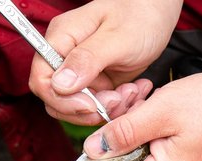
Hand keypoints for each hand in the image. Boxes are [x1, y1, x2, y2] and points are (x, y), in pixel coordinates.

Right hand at [29, 0, 182, 124]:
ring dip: (107, 108)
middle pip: (57, 99)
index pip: (42, 79)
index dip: (62, 99)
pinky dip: (117, 105)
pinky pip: (98, 105)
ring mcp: (81, 71)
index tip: (90, 105)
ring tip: (131, 92)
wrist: (159, 10)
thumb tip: (60, 84)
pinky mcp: (97, 81)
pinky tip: (135, 90)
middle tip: (117, 99)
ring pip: (79, 107)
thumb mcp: (117, 37)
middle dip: (88, 108)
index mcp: (62, 39)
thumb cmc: (140, 13)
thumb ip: (87, 60)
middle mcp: (66, 56)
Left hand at [83, 69, 201, 160]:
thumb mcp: (161, 110)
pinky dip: (149, 133)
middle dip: (118, 141)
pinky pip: (154, 155)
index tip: (95, 142)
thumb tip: (92, 150)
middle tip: (130, 106)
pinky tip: (158, 110)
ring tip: (147, 103)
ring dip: (134, 132)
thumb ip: (123, 132)